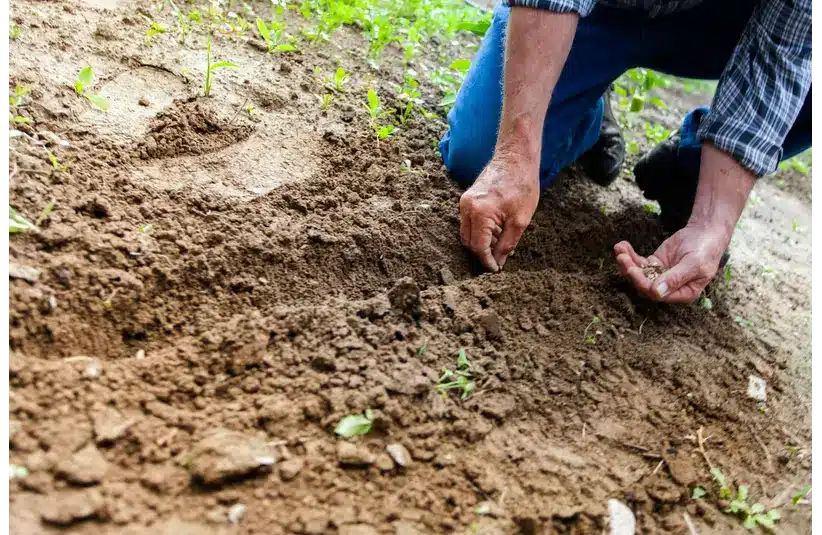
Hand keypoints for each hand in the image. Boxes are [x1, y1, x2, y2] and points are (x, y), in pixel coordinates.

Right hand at [459, 154, 539, 271]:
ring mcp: (465, 202)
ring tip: (501, 244)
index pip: (478, 247)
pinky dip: (480, 231)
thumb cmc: (522, 185)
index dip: (487, 261)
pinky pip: (469, 222)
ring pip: (467, 233)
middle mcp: (467, 207)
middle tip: (499, 260)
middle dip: (482, 253)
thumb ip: (507, 244)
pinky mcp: (467, 198)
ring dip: (481, 242)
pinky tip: (497, 231)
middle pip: (468, 242)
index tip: (496, 269)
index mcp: (480, 213)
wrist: (516, 158)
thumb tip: (498, 262)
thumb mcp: (520, 221)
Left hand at [614, 223, 730, 302]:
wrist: (705, 233)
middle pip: (644, 285)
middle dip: (631, 271)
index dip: (643, 283)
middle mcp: (669, 288)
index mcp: (683, 293)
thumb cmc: (705, 250)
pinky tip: (621, 245)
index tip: (633, 269)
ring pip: (639, 274)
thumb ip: (676, 278)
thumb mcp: (694, 264)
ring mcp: (660, 276)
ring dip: (627, 262)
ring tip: (619, 249)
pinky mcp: (654, 264)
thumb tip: (657, 293)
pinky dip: (629, 255)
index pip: (658, 294)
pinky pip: (639, 262)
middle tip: (622, 257)